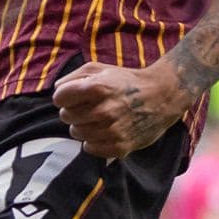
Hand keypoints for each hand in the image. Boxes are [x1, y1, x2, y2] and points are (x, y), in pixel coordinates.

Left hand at [51, 61, 192, 157]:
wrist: (161, 96)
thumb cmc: (126, 81)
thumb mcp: (100, 69)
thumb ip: (74, 77)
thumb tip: (56, 90)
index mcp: (97, 87)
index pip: (59, 98)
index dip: (63, 97)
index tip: (72, 96)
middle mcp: (104, 110)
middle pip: (65, 117)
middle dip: (73, 111)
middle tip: (88, 107)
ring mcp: (112, 130)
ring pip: (76, 133)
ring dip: (82, 126)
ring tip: (97, 118)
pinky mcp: (120, 146)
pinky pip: (89, 148)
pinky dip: (93, 141)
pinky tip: (103, 131)